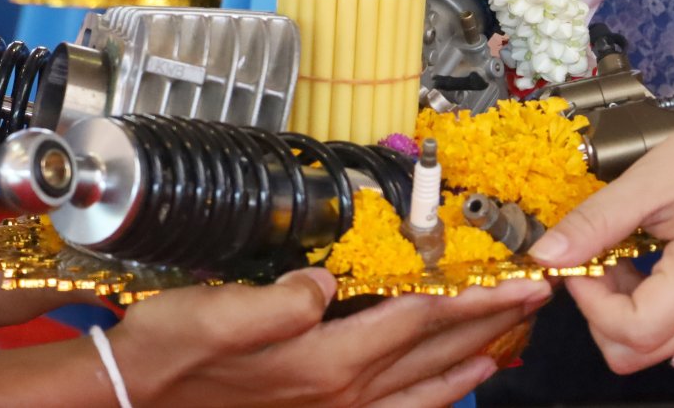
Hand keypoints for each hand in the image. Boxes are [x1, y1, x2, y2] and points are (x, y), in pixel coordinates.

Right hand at [111, 267, 547, 407]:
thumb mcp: (219, 314)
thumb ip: (281, 301)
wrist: (136, 395)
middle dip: (490, 321)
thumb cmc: (172, 352)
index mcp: (325, 359)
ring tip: (507, 343)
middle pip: (434, 351)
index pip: (419, 317)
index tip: (518, 277)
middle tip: (536, 298)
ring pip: (423, 387)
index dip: (474, 294)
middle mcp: (340, 391)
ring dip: (471, 361)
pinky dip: (431, 397)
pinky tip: (442, 390)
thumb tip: (326, 281)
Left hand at [525, 101, 673, 373]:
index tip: (580, 262)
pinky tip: (650, 264)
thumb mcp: (651, 179)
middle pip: (638, 353)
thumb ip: (595, 222)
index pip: (632, 331)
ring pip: (656, 348)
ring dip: (623, 313)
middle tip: (596, 262)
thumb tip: (546, 255)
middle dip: (600, 314)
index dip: (590, 304)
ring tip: (625, 256)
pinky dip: (651, 309)